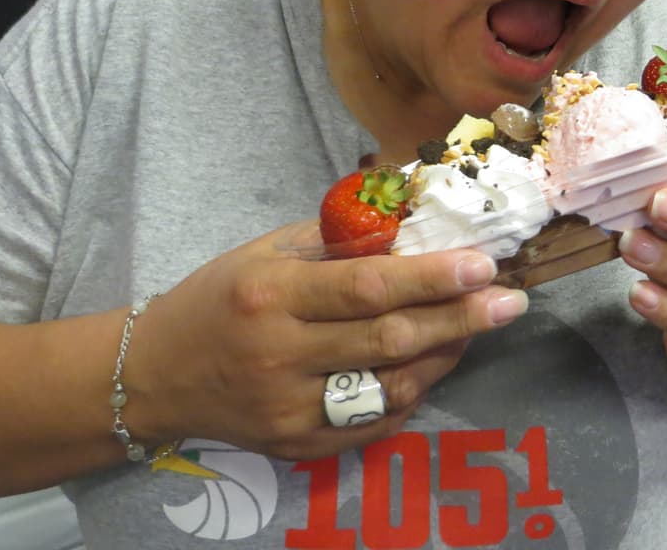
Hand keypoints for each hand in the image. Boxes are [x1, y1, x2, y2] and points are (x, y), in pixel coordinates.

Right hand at [126, 227, 528, 461]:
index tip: (482, 265)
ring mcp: (289, 408)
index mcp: (271, 294)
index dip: (430, 278)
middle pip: (388, 340)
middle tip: (510, 301)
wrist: (156, 374)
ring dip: (445, 355)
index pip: (365, 287)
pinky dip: (412, 393)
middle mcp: (281, 354)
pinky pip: (374, 423)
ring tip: (477, 326)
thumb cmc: (218, 298)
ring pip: (390, 387)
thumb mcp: (266, 252)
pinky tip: (433, 363)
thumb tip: (412, 222)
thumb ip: (336, 241)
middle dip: (459, 319)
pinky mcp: (297, 444)